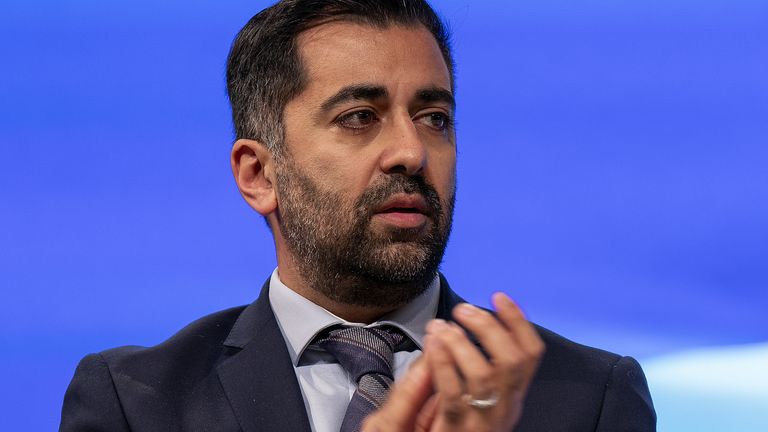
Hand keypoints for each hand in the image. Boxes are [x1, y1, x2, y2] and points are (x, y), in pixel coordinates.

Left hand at [362, 293, 544, 431]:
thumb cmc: (446, 427)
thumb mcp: (465, 396)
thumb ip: (463, 366)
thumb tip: (459, 329)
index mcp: (511, 398)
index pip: (530, 354)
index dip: (519, 322)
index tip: (499, 297)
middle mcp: (505, 410)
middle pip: (514, 360)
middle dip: (490, 326)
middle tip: (463, 310)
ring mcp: (483, 423)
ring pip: (487, 375)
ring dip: (464, 342)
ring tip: (442, 327)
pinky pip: (455, 394)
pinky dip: (445, 363)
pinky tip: (434, 345)